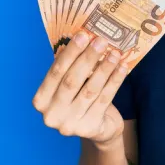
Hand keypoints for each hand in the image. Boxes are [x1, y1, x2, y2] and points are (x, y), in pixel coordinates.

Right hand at [32, 31, 128, 145]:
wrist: (98, 129)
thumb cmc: (81, 100)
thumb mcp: (71, 86)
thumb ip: (71, 67)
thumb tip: (85, 38)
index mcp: (41, 100)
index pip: (55, 72)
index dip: (70, 53)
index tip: (83, 35)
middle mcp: (51, 114)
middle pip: (72, 81)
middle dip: (88, 58)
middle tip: (101, 41)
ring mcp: (70, 124)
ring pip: (90, 90)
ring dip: (104, 69)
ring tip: (115, 53)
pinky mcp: (89, 128)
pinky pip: (105, 99)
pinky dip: (115, 81)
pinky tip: (122, 68)